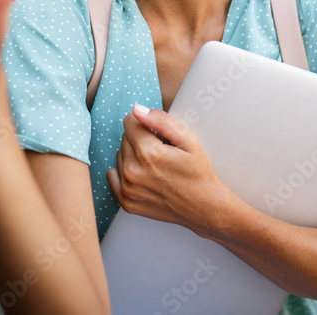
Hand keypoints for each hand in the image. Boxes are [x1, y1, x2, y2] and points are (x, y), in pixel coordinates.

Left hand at [106, 104, 231, 233]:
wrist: (203, 207)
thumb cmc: (198, 172)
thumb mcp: (188, 140)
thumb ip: (161, 121)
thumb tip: (137, 109)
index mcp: (147, 152)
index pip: (130, 122)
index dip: (147, 125)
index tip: (159, 136)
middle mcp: (132, 170)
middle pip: (124, 138)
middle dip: (140, 139)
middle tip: (161, 152)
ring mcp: (127, 188)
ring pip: (120, 155)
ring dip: (133, 156)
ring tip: (155, 166)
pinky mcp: (125, 201)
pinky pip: (113, 175)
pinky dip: (124, 172)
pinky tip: (144, 176)